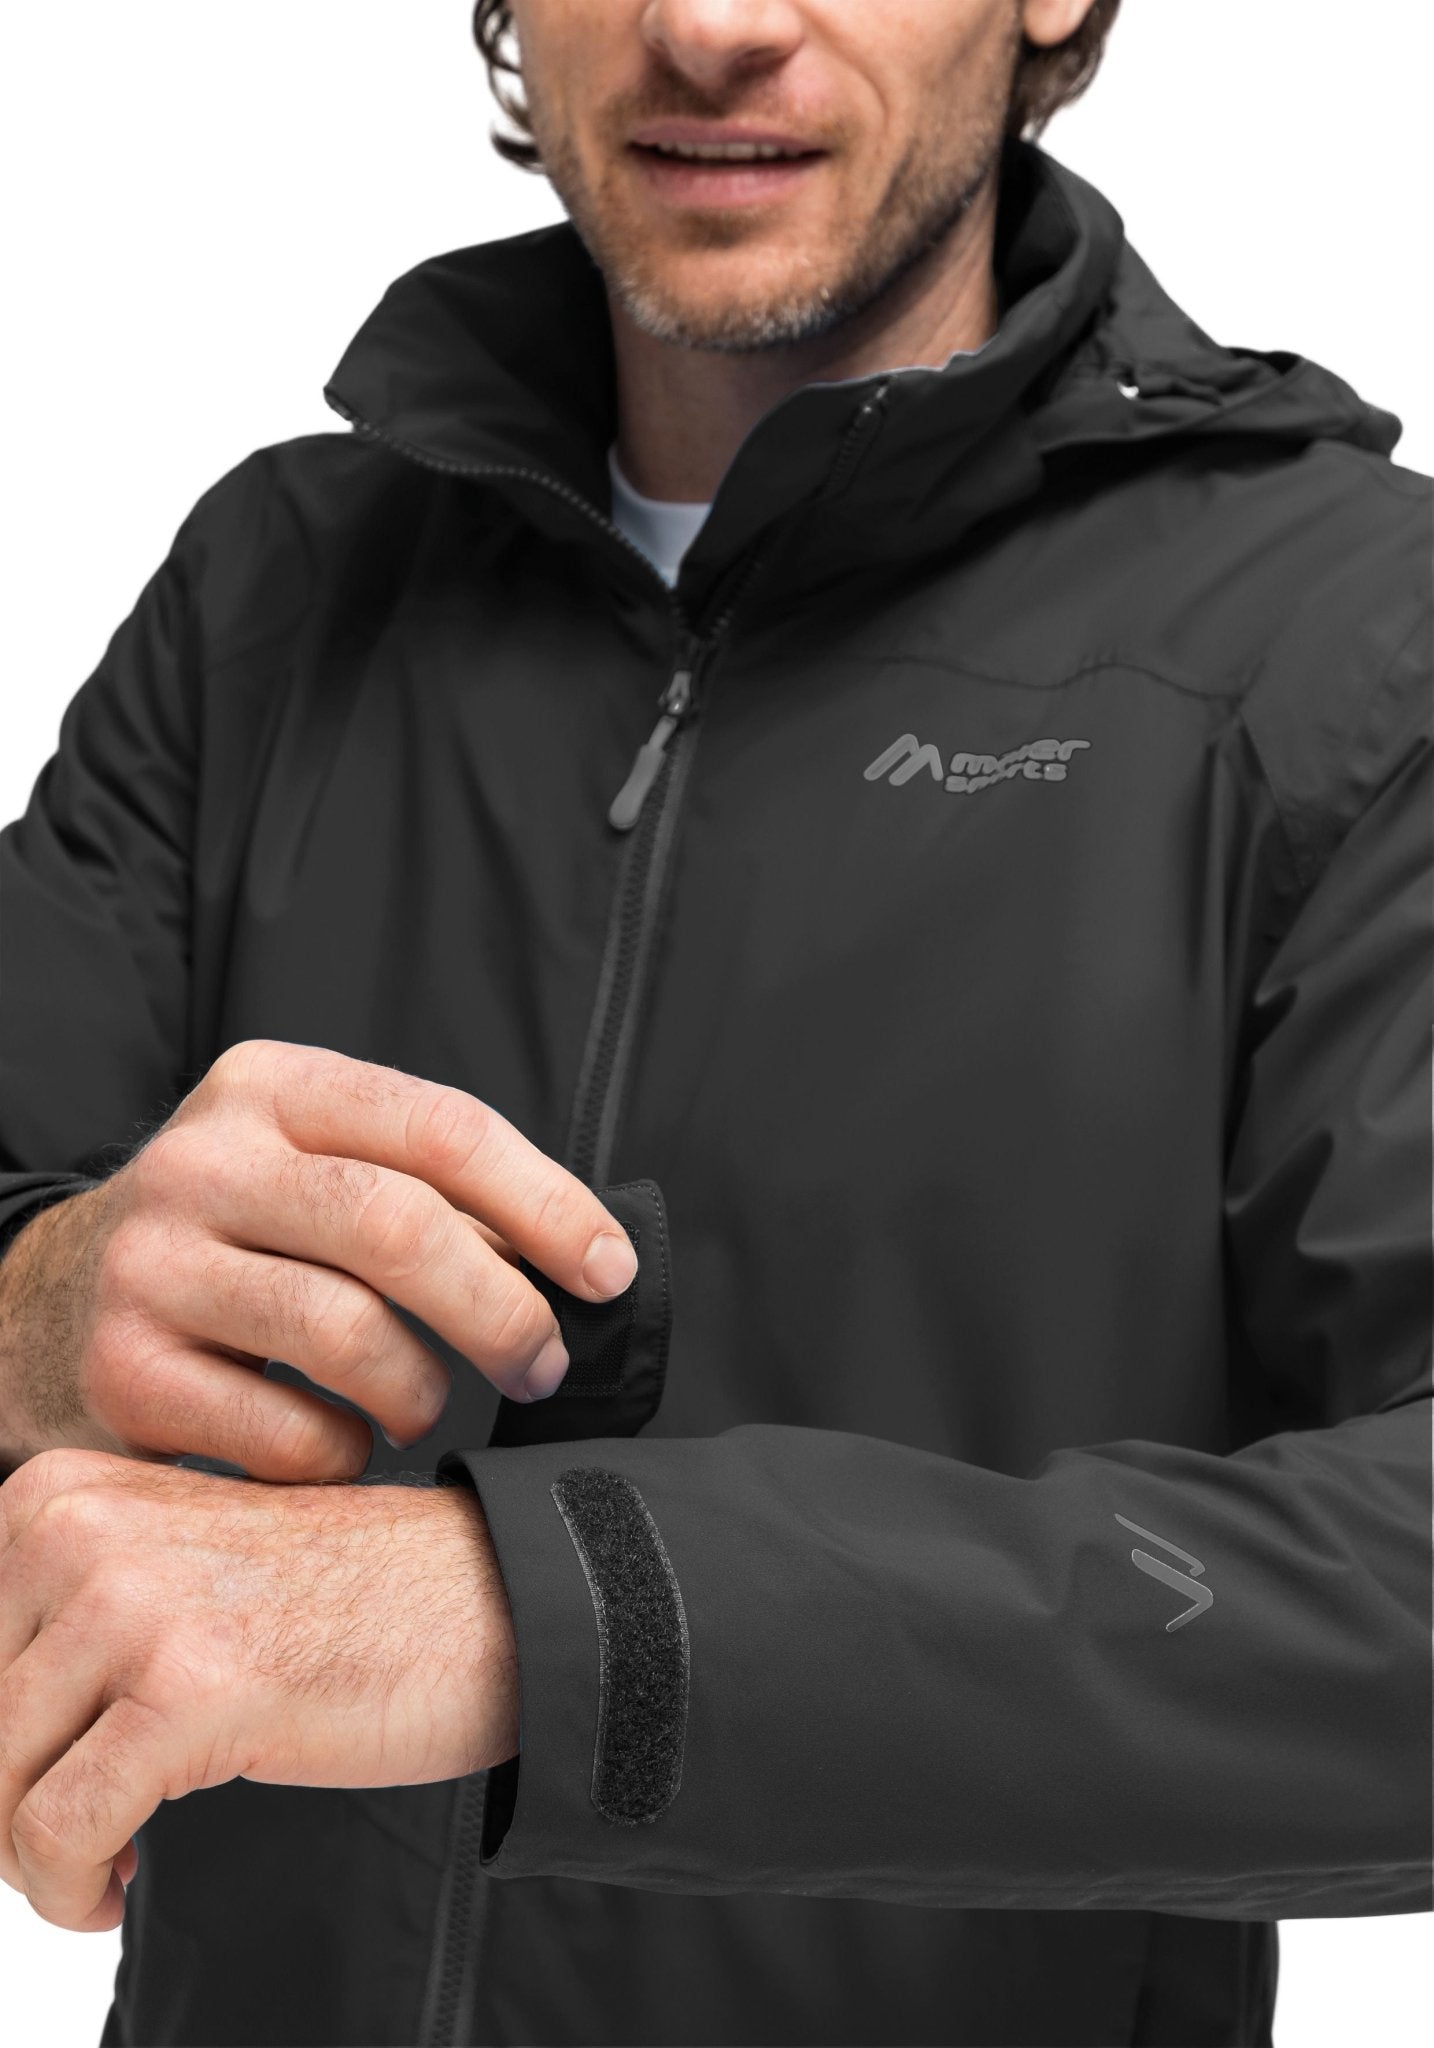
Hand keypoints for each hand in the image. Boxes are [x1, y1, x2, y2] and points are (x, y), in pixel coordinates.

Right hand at [0, 1038, 638, 1477]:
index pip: (442, 1128)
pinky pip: (284, 1432)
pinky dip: (343, 1453)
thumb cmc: (236, 1237)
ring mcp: (154, 1264)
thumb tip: (581, 1259)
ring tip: (423, 1406)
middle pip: (397, 1226)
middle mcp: (206, 1160)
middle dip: (501, 1310)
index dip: (546, 1204)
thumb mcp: (314, 1170)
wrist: (48, 1304)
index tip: (609, 1271)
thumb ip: (430, 1190)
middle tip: (543, 1364)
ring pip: (344, 1332)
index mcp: (273, 1086)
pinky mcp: (124, 1370)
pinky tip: (342, 1442)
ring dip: (421, 1391)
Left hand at [0, 1448, 518, 1930]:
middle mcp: (84, 1529)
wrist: (485, 1600)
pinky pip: (56, 1833)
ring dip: (36, 1858)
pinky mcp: (193, 1688)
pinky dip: (71, 1888)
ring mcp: (137, 1603)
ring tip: (102, 1860)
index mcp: (63, 1493)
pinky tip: (119, 1882)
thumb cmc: (338, 1599)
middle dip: (7, 1805)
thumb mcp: (166, 1576)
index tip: (40, 1775)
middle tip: (78, 1834)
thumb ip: (57, 1623)